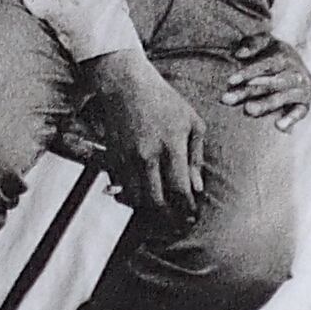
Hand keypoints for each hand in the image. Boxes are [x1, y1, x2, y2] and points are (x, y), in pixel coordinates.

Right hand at [79, 47, 205, 217]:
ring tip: (162, 214)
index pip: (180, 189)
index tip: (192, 216)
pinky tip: (144, 197)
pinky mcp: (113, 158)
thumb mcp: (192, 122)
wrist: (126, 85)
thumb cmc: (164, 101)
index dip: (187, 209)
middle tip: (177, 224)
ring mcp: (127, 158)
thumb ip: (196, 157)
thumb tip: (197, 188)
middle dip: (169, 219)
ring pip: (136, 199)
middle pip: (156, 201)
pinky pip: (122, 189)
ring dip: (150, 211)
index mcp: (171, 145)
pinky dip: (133, 198)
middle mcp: (147, 155)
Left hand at [222, 31, 310, 128]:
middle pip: (269, 83)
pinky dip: (291, 119)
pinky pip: (299, 112)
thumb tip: (239, 54)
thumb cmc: (274, 54)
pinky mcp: (304, 104)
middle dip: (247, 91)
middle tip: (228, 99)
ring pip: (281, 97)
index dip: (247, 72)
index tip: (230, 81)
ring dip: (265, 104)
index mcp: (283, 57)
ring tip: (248, 109)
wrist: (301, 68)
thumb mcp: (266, 42)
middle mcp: (294, 73)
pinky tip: (279, 126)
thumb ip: (252, 44)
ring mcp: (300, 89)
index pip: (265, 65)